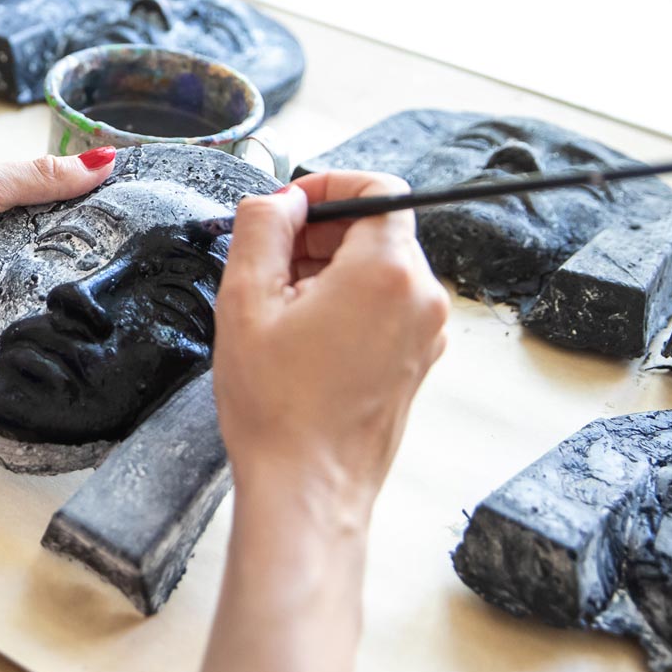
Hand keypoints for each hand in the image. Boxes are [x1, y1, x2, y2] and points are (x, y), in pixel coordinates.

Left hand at [0, 148, 117, 329]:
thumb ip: (39, 178)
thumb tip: (102, 162)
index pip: (47, 199)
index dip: (85, 208)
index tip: (132, 217)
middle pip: (40, 246)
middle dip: (69, 255)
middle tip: (120, 265)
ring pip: (23, 284)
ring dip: (42, 287)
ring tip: (91, 297)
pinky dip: (14, 316)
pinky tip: (45, 321)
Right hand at [212, 171, 448, 515]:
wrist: (307, 488)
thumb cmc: (277, 406)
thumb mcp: (245, 300)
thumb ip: (262, 228)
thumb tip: (279, 199)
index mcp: (386, 272)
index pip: (378, 187)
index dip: (328, 184)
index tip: (289, 206)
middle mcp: (420, 297)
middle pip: (377, 228)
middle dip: (319, 233)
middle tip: (267, 262)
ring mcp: (426, 333)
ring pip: (378, 268)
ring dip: (328, 269)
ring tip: (278, 309)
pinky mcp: (417, 360)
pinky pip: (384, 305)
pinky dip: (345, 302)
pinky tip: (300, 336)